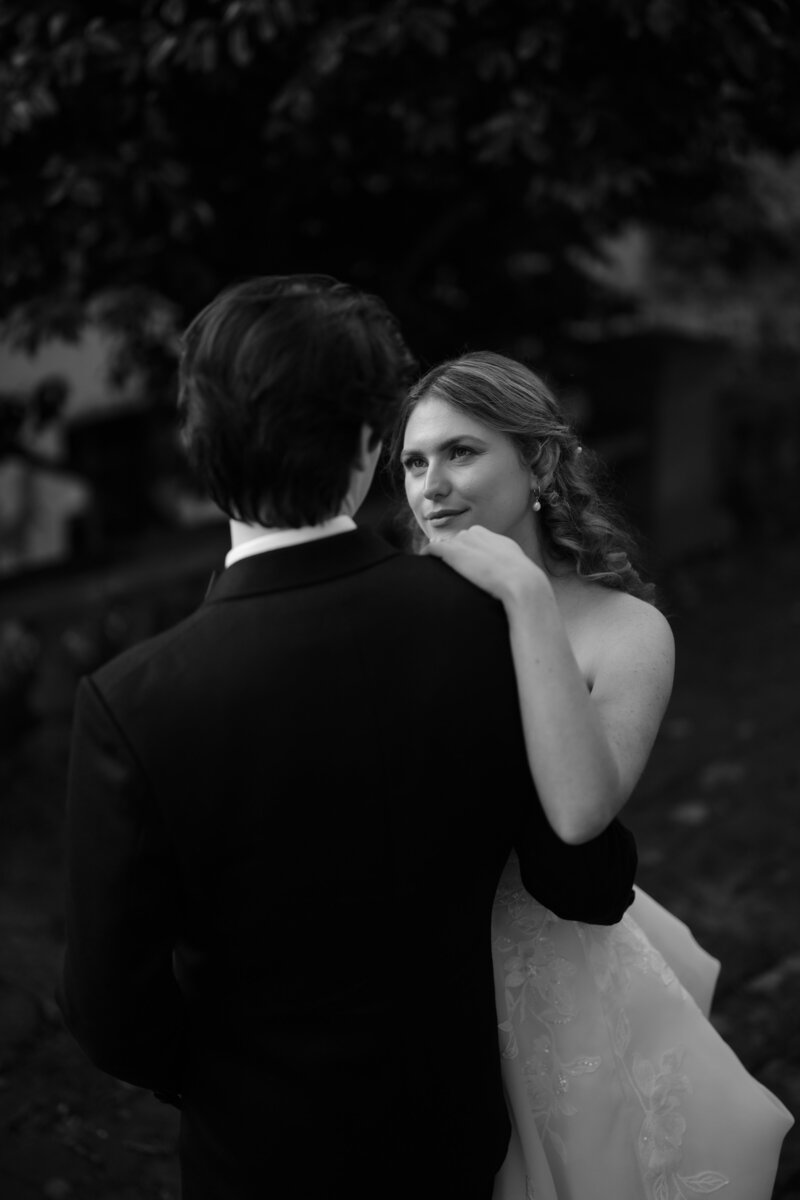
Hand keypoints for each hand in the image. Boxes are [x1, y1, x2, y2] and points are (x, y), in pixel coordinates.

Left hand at [421, 525, 545, 604]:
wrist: (522, 584)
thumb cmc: (524, 586)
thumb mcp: (520, 571)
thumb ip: (510, 570)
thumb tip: (515, 581)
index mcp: (495, 538)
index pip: (476, 539)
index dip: (469, 551)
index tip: (465, 563)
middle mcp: (479, 535)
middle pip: (460, 540)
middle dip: (455, 551)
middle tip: (449, 568)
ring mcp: (466, 542)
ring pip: (447, 544)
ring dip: (442, 554)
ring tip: (434, 566)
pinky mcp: (454, 552)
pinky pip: (434, 548)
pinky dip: (428, 553)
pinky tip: (423, 560)